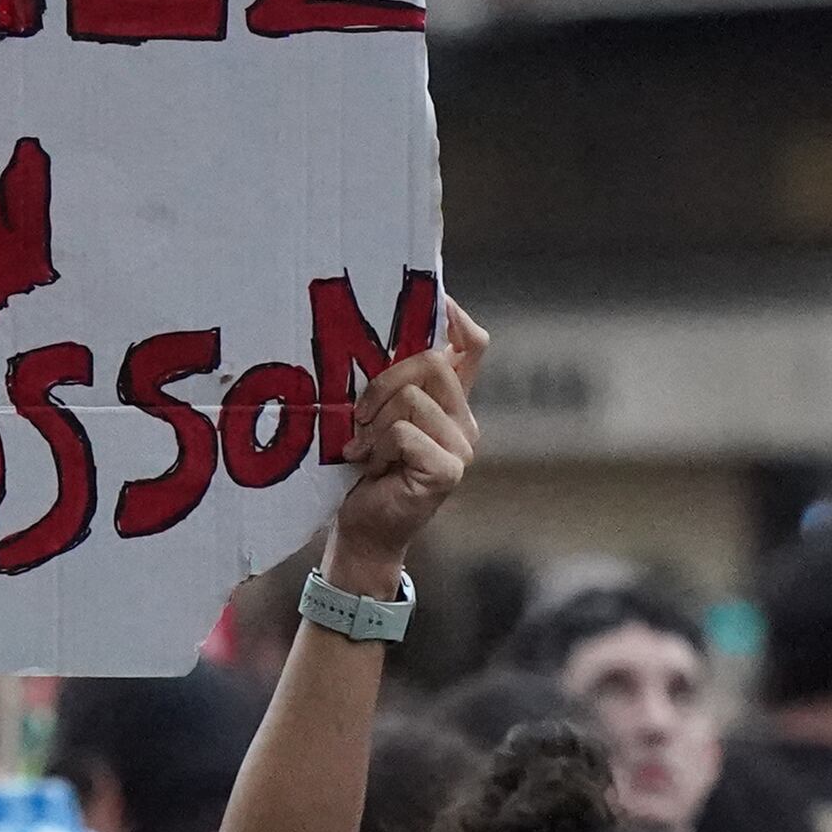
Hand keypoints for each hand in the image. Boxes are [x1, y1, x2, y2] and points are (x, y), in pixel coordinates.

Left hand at [322, 305, 481, 598]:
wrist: (364, 531)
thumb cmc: (364, 472)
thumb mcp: (374, 415)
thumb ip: (388, 381)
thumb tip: (376, 328)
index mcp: (452, 401)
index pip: (473, 343)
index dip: (452, 316)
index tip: (429, 300)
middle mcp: (464, 420)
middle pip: (431, 362)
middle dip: (382, 382)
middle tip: (359, 416)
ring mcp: (462, 446)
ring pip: (413, 398)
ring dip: (374, 422)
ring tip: (363, 448)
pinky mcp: (449, 470)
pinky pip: (404, 432)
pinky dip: (376, 446)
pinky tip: (369, 466)